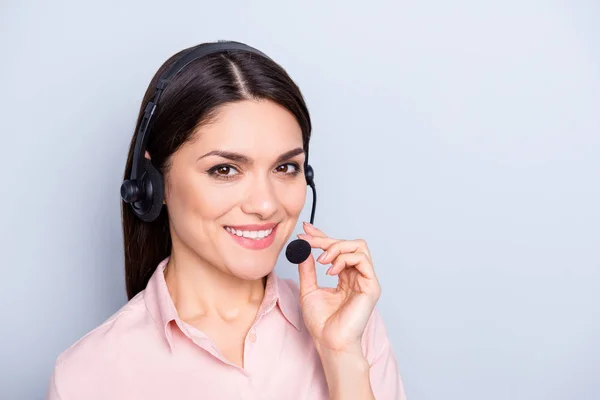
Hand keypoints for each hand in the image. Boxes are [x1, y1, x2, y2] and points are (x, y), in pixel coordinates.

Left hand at [295, 222, 380, 355]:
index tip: (305, 229)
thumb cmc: (321, 322)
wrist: (329, 341)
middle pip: (348, 244)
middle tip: (308, 241)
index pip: (337, 249)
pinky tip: (331, 271)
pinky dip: (344, 259)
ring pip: (358, 246)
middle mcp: (357, 276)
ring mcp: (366, 280)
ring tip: (322, 261)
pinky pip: (362, 259)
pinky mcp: (371, 286)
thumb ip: (308, 269)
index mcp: (344, 276)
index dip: (322, 236)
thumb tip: (303, 249)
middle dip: (325, 239)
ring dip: (336, 248)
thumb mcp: (308, 289)